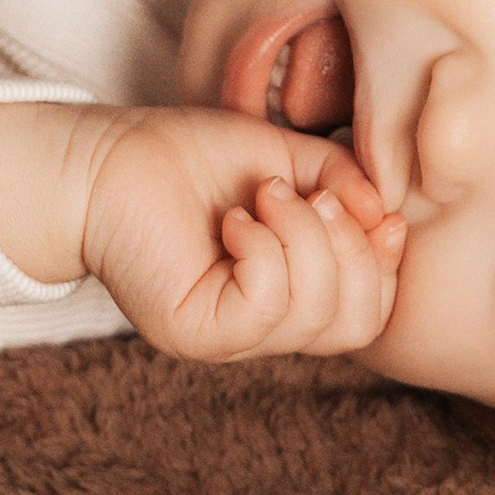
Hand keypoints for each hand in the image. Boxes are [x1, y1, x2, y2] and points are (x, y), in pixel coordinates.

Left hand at [75, 109, 403, 363]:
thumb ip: (341, 181)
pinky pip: (264, 305)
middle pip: (358, 323)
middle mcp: (264, 327)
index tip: (375, 210)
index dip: (386, 263)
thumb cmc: (188, 158)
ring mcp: (230, 337)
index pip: (370, 312)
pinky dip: (265, 250)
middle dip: (352, 249)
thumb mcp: (286, 158)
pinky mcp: (196, 332)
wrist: (108, 157)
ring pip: (315, 314)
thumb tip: (384, 217)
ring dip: (305, 237)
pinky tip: (234, 222)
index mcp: (290, 295)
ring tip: (267, 196)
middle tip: (313, 195)